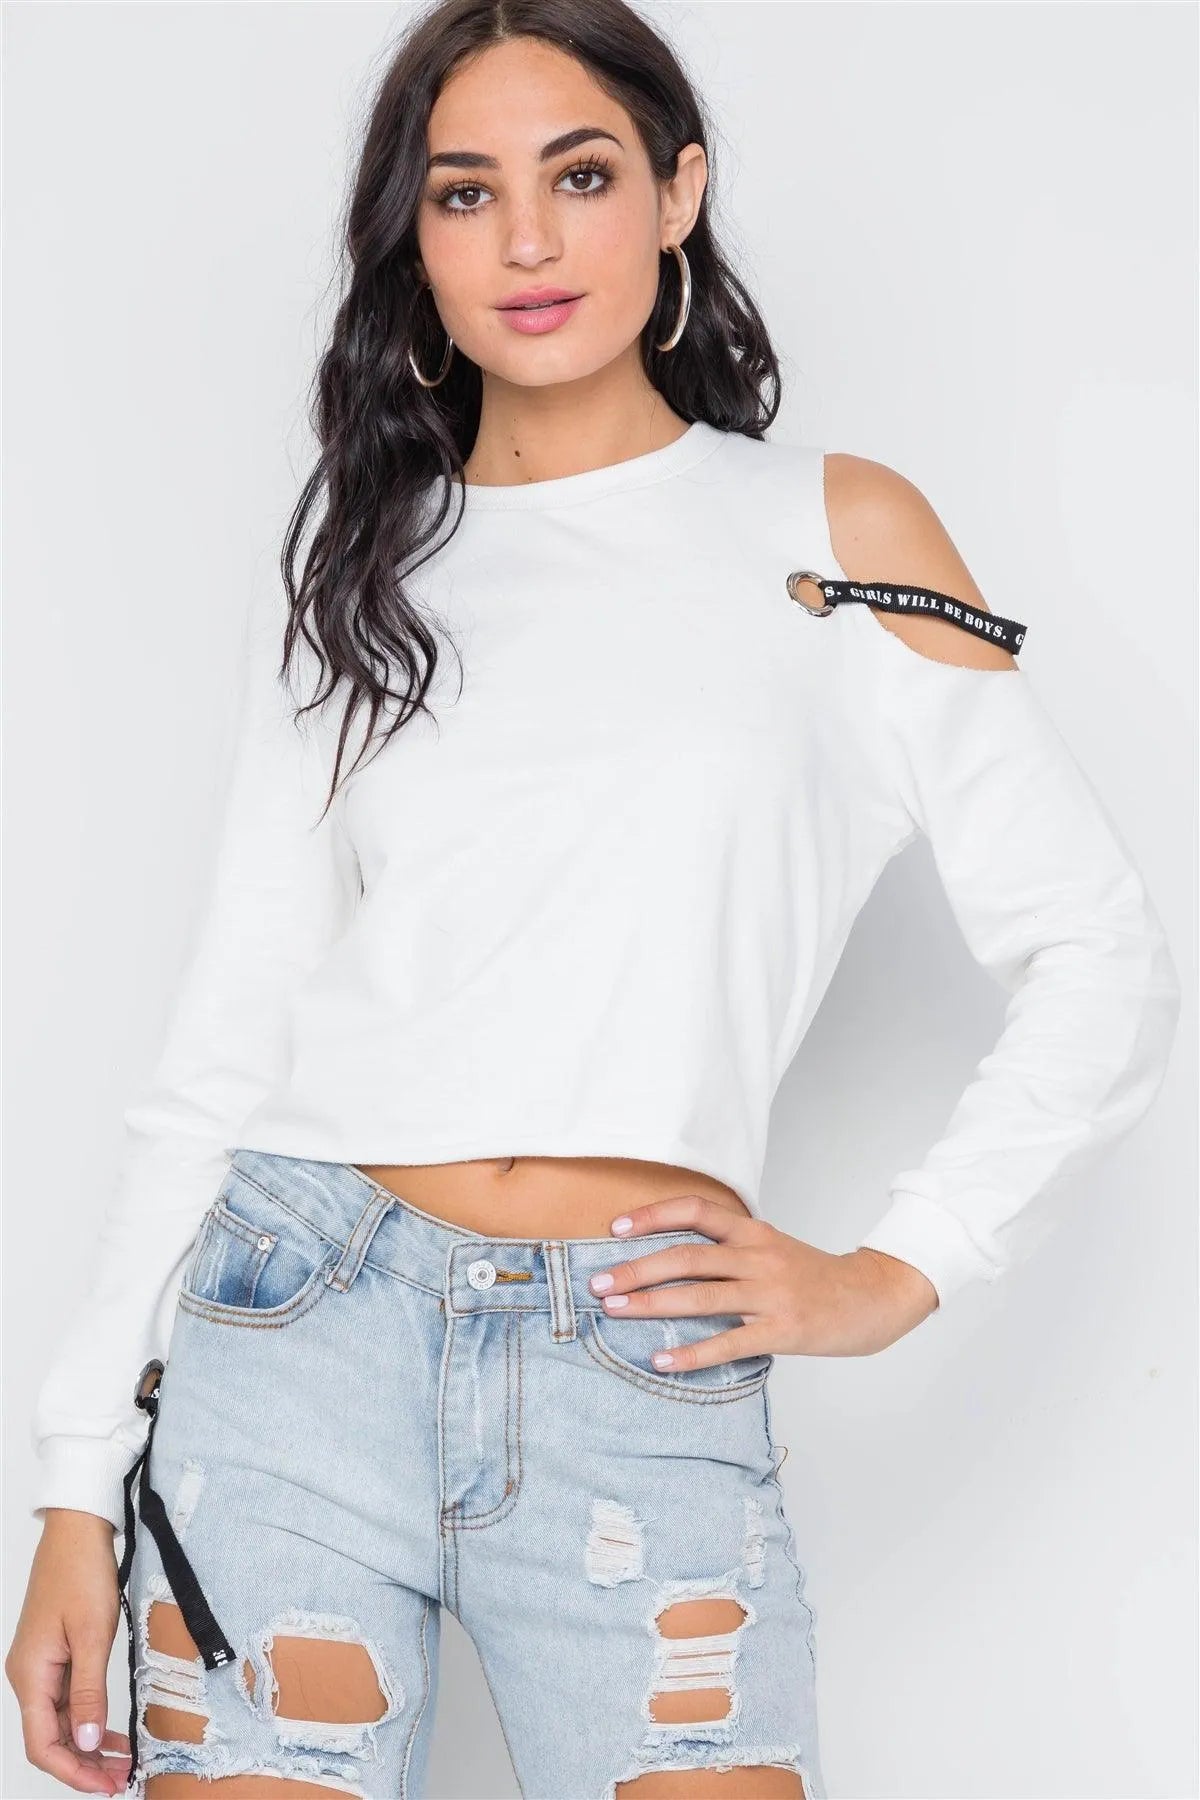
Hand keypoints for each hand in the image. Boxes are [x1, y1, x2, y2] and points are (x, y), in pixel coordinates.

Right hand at [5, 1509, 130, 1795]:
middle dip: (83, 1765)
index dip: (72, 1772)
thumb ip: (89, 1692)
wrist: (78, 1528)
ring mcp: (41, 1664)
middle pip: (50, 1738)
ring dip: (88, 1744)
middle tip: (120, 1779)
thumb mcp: (92, 1634)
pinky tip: (112, 1729)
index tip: (105, 1785)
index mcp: (30, 1674)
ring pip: (60, 1720)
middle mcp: (30, 1674)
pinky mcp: (55, 1652)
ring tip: (121, 1762)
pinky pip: (68, 1698)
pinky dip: (89, 1717)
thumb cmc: (81, 1571)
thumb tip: (86, 1743)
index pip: (42, 1745)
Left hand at [588, 1193, 939, 1365]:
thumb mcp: (772, 1248)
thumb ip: (729, 1249)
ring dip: (651, 1304)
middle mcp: (758, 1256)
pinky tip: (662, 1360)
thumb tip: (668, 1258)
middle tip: (598, 1283)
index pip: (696, 1210)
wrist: (872, 1298)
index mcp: (754, 1232)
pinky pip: (728, 1342)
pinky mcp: (783, 1330)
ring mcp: (771, 1294)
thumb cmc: (814, 1277)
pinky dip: (691, 1352)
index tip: (615, 1227)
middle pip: (687, 1256)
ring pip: (701, 1296)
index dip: (653, 1215)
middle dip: (636, 1268)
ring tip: (615, 1312)